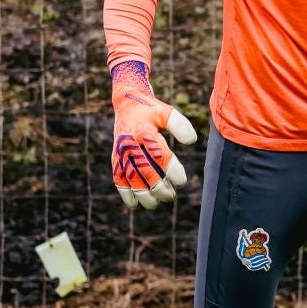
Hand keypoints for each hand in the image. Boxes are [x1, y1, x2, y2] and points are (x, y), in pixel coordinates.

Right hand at [111, 60, 197, 209]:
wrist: (126, 102)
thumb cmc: (151, 109)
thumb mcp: (166, 112)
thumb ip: (179, 124)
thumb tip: (192, 141)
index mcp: (144, 131)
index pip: (159, 154)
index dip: (171, 169)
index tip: (181, 181)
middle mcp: (130, 143)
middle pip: (145, 170)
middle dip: (158, 187)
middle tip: (171, 196)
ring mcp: (121, 152)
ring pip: (130, 178)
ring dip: (142, 194)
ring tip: (156, 204)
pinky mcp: (115, 158)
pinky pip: (117, 178)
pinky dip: (124, 193)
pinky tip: (134, 205)